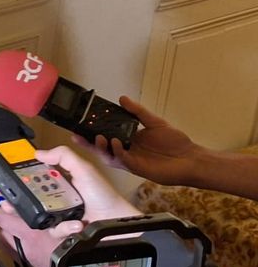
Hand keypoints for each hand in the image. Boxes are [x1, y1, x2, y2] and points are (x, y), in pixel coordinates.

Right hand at [0, 145, 139, 266]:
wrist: (118, 221)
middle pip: (28, 200)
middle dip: (14, 201)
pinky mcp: (63, 232)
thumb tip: (38, 152)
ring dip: (38, 216)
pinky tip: (75, 225)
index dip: (19, 179)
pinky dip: (63, 228)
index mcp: (60, 183)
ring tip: (45, 214)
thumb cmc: (104, 194)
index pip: (34, 179)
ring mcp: (59, 216)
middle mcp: (56, 199)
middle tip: (6, 201)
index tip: (5, 179)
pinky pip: (53, 231)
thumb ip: (63, 156)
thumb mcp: (84, 169)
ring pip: (36, 217)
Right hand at [74, 96, 199, 185]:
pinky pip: (122, 160)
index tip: (81, 125)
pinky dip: (117, 151)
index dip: (92, 132)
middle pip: (101, 148)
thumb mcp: (155, 122)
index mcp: (128, 141)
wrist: (190, 159)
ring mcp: (130, 160)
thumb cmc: (175, 143)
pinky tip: (116, 142)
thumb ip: (137, 112)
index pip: (106, 136)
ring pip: (108, 156)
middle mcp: (126, 151)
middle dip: (88, 143)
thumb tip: (122, 99)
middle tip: (77, 135)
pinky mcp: (136, 168)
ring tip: (97, 137)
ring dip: (100, 148)